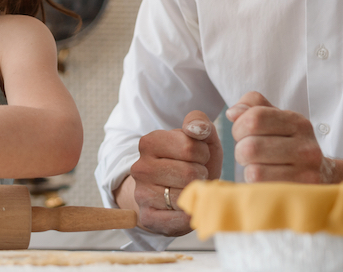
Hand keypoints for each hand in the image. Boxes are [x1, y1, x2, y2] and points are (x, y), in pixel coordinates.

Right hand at [125, 111, 222, 235]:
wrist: (172, 193)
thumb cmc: (191, 163)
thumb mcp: (200, 139)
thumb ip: (199, 123)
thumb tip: (196, 128)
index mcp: (149, 142)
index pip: (190, 147)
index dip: (202, 155)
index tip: (197, 158)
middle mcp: (140, 167)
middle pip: (189, 173)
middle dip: (201, 175)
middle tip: (195, 176)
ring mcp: (141, 193)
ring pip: (186, 196)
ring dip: (197, 195)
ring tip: (190, 190)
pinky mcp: (147, 217)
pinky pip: (180, 218)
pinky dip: (191, 215)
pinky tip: (187, 208)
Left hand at [227, 91, 333, 182]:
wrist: (325, 175)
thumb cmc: (291, 144)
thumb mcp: (277, 118)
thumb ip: (253, 106)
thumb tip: (233, 113)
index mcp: (297, 122)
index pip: (254, 118)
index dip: (239, 126)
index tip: (242, 133)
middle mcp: (305, 146)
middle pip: (250, 146)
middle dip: (240, 150)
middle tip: (248, 153)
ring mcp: (306, 172)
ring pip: (254, 170)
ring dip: (248, 169)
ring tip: (257, 166)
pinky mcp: (300, 193)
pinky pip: (262, 188)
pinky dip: (255, 183)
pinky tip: (265, 178)